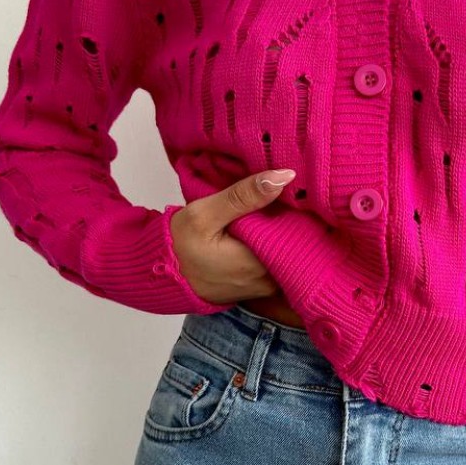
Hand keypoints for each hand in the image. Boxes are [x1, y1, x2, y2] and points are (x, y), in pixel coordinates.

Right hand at [168, 167, 296, 304]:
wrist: (163, 274)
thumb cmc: (180, 244)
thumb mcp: (205, 213)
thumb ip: (244, 196)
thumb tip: (284, 176)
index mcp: (260, 264)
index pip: (300, 235)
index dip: (302, 212)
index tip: (299, 191)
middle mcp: (270, 281)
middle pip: (299, 246)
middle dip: (297, 222)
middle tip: (293, 195)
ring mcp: (267, 288)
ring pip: (290, 255)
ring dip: (289, 234)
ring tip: (284, 208)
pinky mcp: (261, 288)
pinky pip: (280, 264)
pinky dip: (279, 246)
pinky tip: (272, 227)